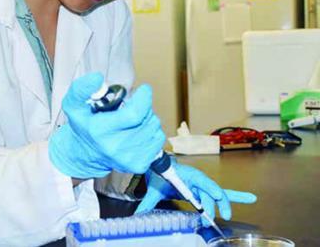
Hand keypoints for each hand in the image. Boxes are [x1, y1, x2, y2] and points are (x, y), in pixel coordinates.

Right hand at [48, 73, 164, 178]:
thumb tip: (97, 78)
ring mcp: (128, 159)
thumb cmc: (82, 127)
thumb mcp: (73, 105)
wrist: (84, 155)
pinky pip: (157, 141)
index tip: (143, 90)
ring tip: (133, 120)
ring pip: (154, 128)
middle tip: (133, 106)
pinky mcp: (139, 165)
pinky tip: (137, 132)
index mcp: (100, 131)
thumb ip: (81, 88)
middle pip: (147, 119)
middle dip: (144, 107)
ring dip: (148, 119)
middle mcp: (115, 147)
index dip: (144, 98)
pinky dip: (151, 133)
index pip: (135, 114)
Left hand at [135, 162, 256, 226]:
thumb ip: (147, 202)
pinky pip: (221, 193)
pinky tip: (250, 198)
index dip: (206, 195)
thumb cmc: (161, 175)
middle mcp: (198, 178)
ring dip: (225, 204)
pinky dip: (235, 196)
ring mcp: (203, 184)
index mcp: (187, 175)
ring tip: (228, 215)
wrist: (161, 166)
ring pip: (217, 195)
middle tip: (207, 222)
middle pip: (208, 194)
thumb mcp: (155, 189)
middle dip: (210, 208)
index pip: (200, 185)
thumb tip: (137, 214)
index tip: (209, 206)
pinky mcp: (205, 189)